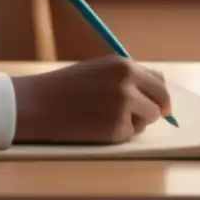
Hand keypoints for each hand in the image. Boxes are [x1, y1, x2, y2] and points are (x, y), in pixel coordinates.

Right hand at [10, 55, 171, 144]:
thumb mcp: (99, 71)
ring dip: (136, 121)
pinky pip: (130, 134)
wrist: (38, 104)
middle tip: (138, 115)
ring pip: (149, 119)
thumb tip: (159, 90)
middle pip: (161, 101)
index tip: (157, 103)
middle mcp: (128, 84)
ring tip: (107, 116)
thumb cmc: (66, 86)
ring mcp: (124, 107)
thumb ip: (127, 77)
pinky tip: (96, 126)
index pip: (158, 80)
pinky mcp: (117, 129)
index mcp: (123, 65)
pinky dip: (118, 133)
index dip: (158, 93)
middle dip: (154, 109)